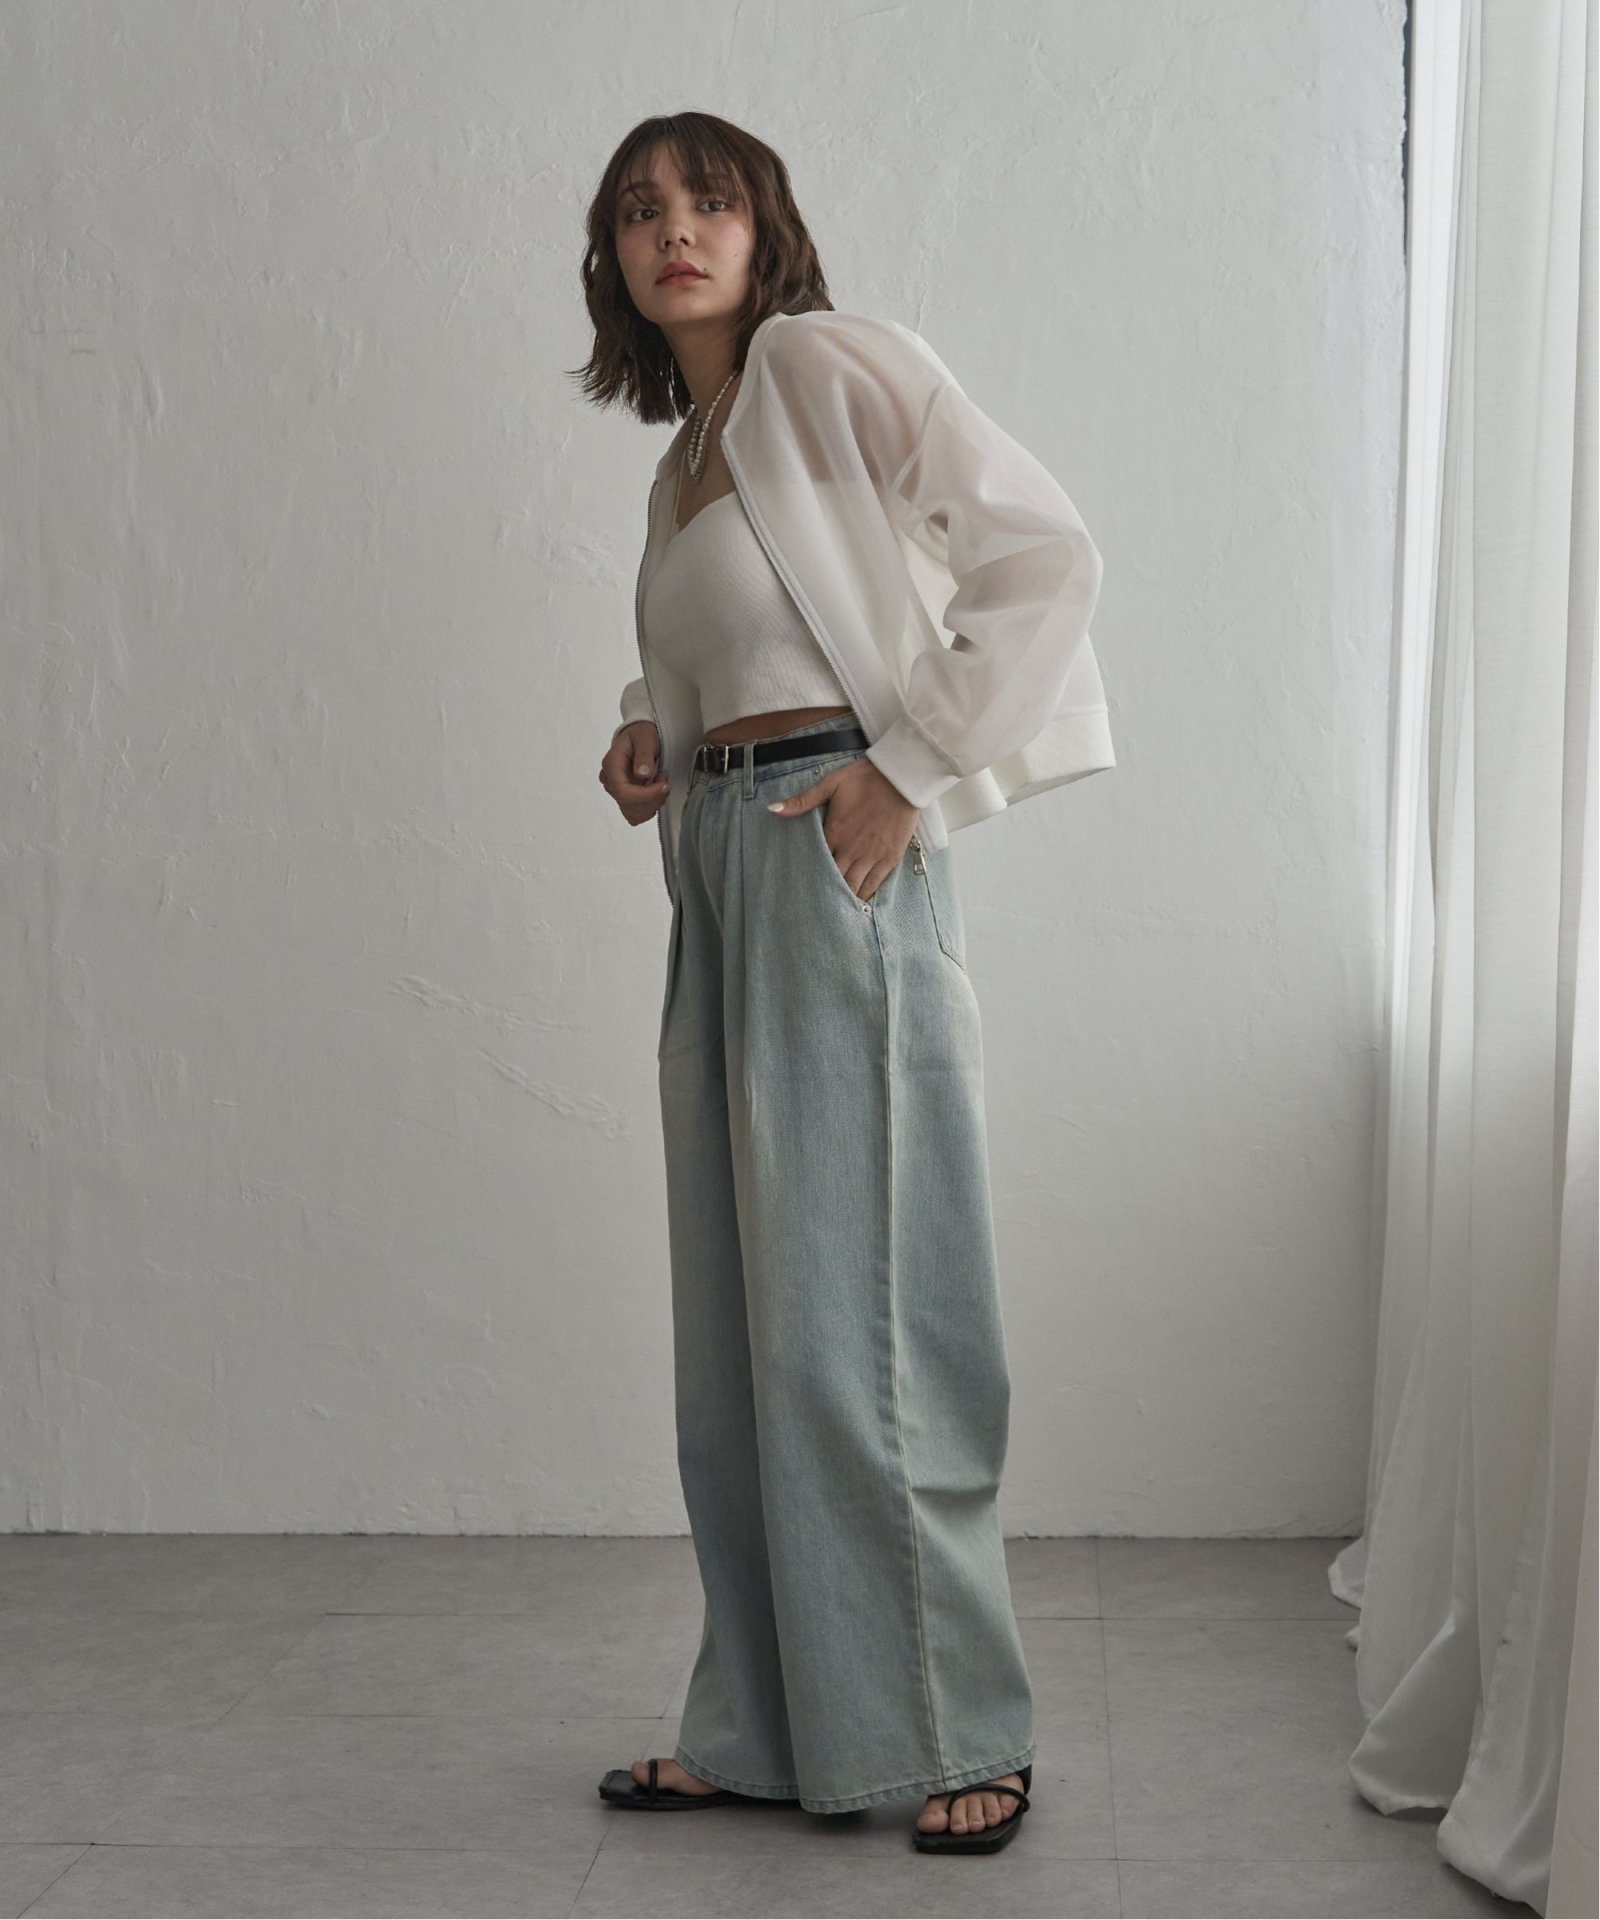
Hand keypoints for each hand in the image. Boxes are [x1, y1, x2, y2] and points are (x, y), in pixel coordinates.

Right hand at [601, 721, 668, 824]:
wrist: (639, 735)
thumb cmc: (640, 734)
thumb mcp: (645, 738)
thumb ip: (644, 755)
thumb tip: (643, 773)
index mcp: (611, 765)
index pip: (623, 792)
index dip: (645, 795)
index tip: (663, 785)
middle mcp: (610, 780)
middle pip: (629, 805)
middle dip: (653, 798)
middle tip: (663, 779)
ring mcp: (616, 791)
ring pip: (634, 814)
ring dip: (652, 803)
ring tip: (659, 783)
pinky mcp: (624, 798)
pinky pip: (635, 814)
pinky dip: (649, 807)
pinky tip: (654, 792)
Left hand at [767, 757, 918, 900]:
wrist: (901, 778)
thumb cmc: (864, 779)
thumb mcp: (830, 783)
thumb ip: (802, 800)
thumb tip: (773, 809)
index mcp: (834, 833)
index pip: (816, 862)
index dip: (808, 876)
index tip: (800, 886)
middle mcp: (851, 849)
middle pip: (833, 880)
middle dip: (824, 894)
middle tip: (813, 908)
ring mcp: (871, 856)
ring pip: (853, 887)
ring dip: (843, 899)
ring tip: (834, 913)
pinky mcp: (889, 858)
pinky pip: (875, 884)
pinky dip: (865, 896)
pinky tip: (857, 906)